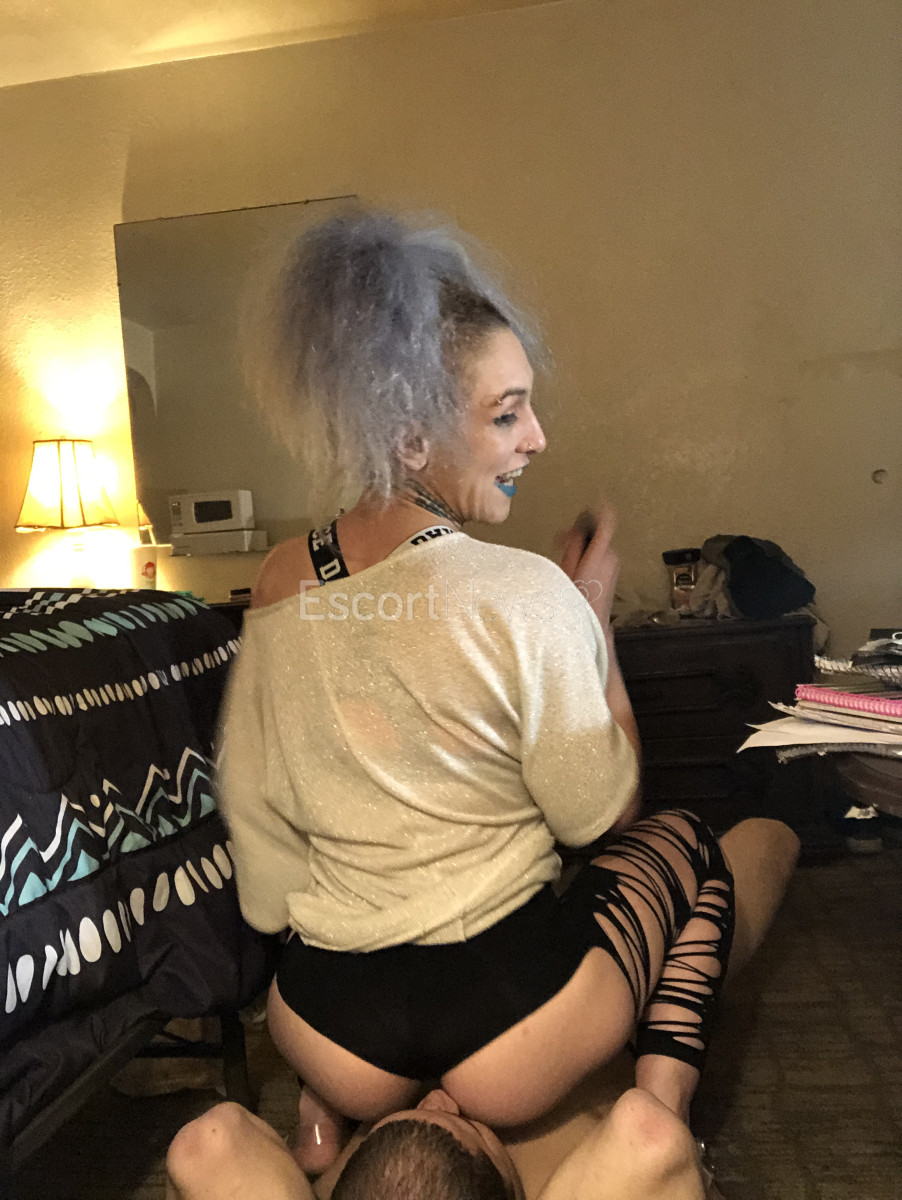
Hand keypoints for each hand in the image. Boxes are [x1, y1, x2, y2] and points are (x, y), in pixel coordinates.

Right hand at [558, 503, 619, 627]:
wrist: (592, 623)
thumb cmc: (577, 600)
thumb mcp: (567, 571)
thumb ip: (573, 547)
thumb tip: (576, 530)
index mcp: (599, 554)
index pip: (607, 523)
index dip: (602, 509)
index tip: (597, 499)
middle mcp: (611, 557)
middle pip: (598, 534)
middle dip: (580, 534)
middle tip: (560, 542)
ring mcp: (614, 565)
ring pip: (598, 545)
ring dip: (583, 546)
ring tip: (565, 558)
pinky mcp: (613, 572)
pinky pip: (600, 556)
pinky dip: (589, 555)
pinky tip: (576, 567)